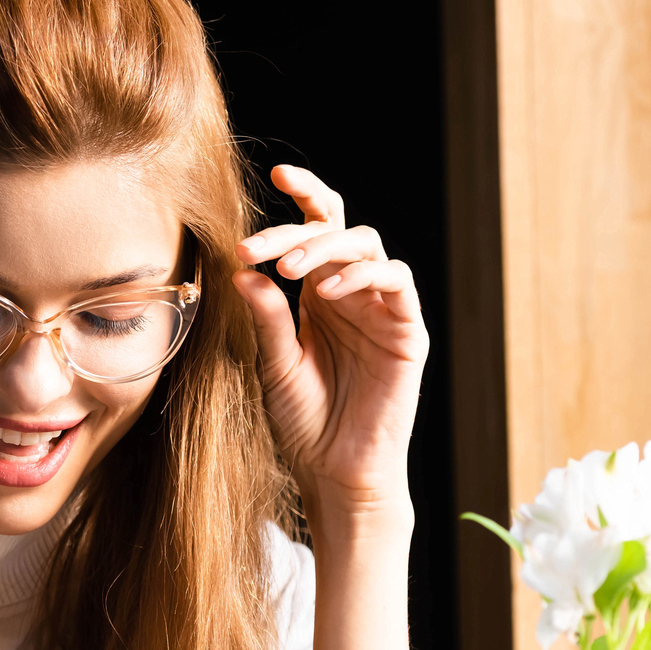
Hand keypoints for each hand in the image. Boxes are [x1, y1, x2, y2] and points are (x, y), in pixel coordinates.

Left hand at [234, 165, 428, 520]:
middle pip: (338, 230)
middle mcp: (352, 294)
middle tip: (260, 247)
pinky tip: (330, 292)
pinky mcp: (407, 332)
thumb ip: (266, 317)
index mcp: (319, 295)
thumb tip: (242, 270)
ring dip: (326, 248)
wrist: (335, 473)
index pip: (317, 229)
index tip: (275, 176)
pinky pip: (396, 284)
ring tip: (290, 268)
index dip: (304, 196)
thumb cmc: (305, 424)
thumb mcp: (275, 365)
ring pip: (368, 246)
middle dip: (298, 228)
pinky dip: (364, 276)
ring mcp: (382, 310)